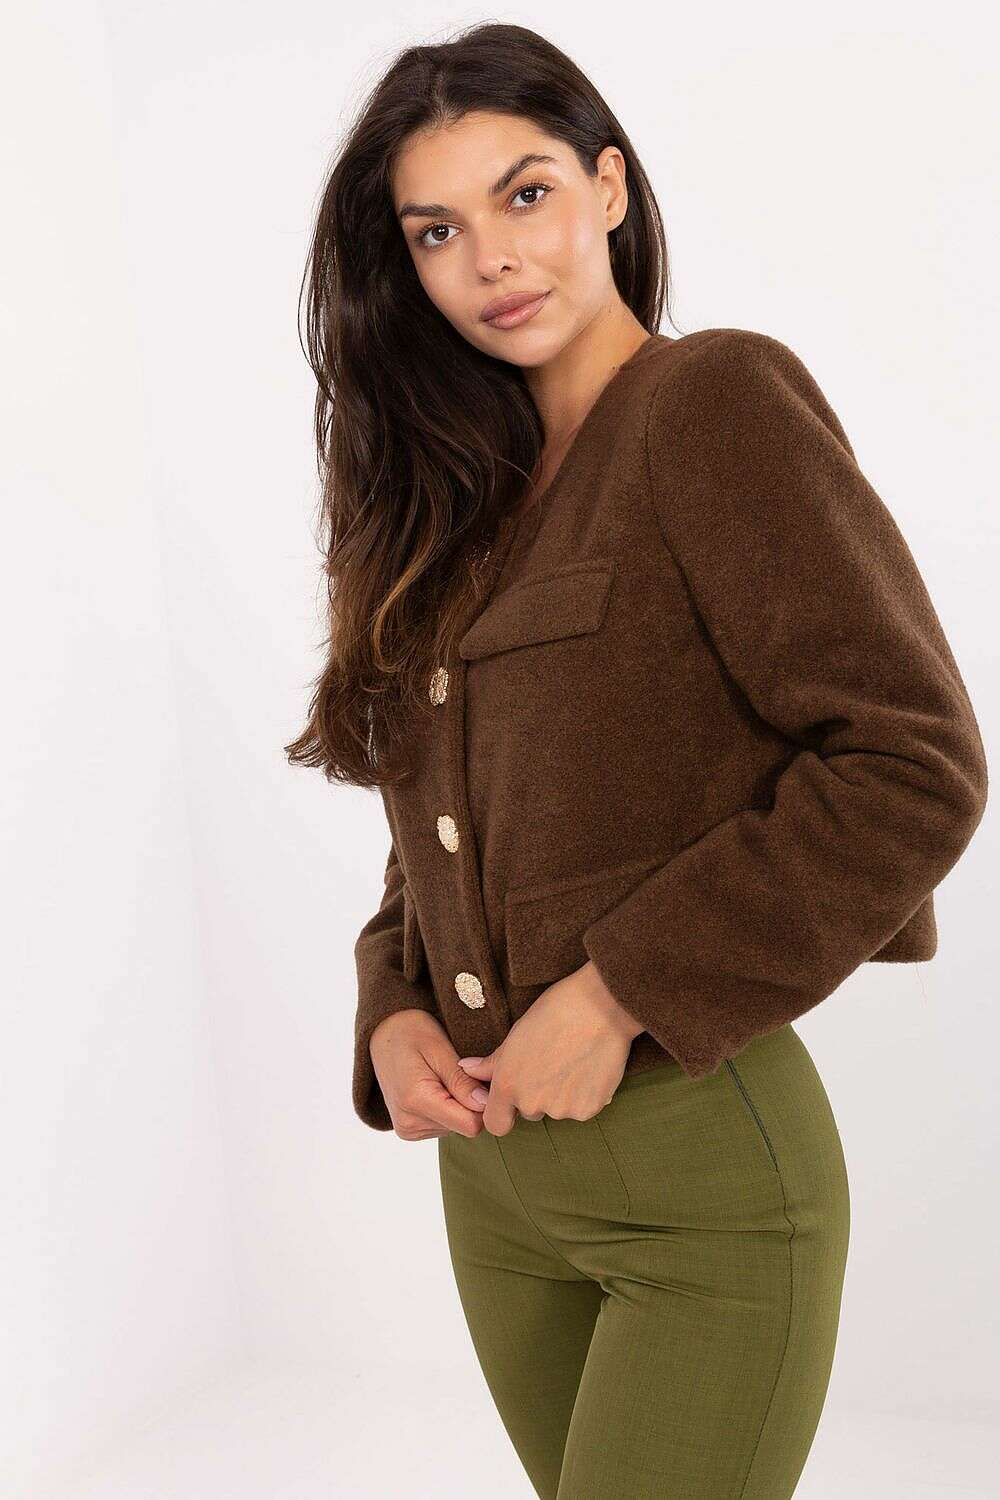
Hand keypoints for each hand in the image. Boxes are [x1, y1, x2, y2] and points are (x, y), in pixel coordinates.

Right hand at [369, 1010, 490, 1140]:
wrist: (383, 1033)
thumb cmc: (411, 1032)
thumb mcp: (439, 1049)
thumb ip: (462, 1081)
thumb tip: (486, 1104)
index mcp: (416, 1101)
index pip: (470, 1124)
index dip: (483, 1103)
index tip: (480, 1078)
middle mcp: (408, 1122)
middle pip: (463, 1126)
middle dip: (469, 1101)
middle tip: (458, 1072)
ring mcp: (407, 1129)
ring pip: (455, 1127)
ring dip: (457, 1104)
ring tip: (444, 1077)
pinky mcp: (409, 1130)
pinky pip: (444, 1126)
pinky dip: (447, 1108)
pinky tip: (436, 1087)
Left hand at [455, 960, 643, 1135]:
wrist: (600, 1006)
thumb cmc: (554, 1012)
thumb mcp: (515, 1034)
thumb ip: (491, 1062)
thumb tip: (466, 1068)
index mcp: (508, 1085)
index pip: (495, 1124)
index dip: (502, 1113)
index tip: (511, 1098)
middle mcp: (532, 1103)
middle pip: (529, 1113)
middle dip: (536, 1095)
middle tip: (549, 1063)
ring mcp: (562, 1109)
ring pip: (556, 1110)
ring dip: (561, 1095)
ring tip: (571, 1060)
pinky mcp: (589, 1109)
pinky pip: (581, 1108)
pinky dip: (584, 1094)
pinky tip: (588, 1067)